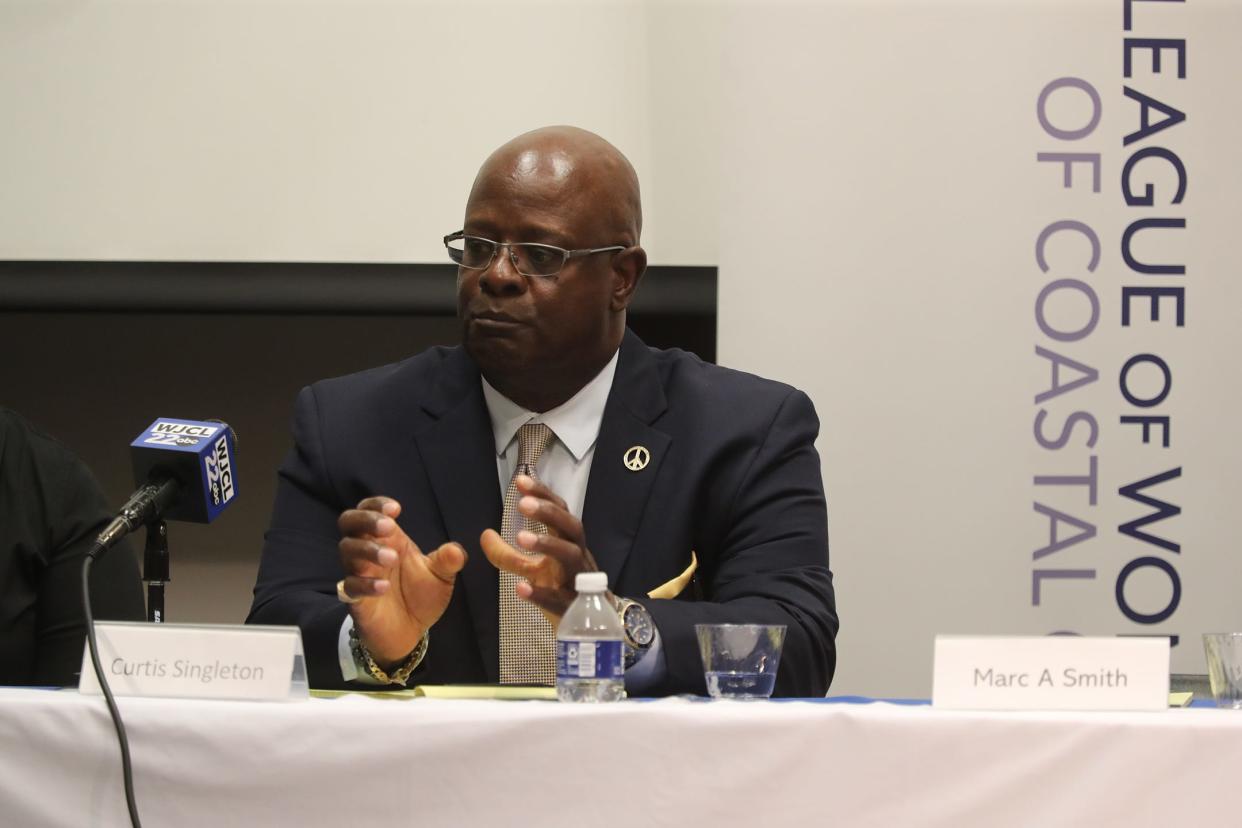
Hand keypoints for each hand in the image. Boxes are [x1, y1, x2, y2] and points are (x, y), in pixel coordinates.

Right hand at [337, 496, 465, 666]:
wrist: (410, 633)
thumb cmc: (421, 596)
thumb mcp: (441, 576)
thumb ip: (448, 561)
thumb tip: (456, 551)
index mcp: (389, 539)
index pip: (370, 509)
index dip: (377, 504)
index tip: (397, 509)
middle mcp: (369, 551)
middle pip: (348, 522)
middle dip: (366, 519)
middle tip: (389, 526)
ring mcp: (359, 574)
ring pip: (347, 550)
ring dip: (368, 549)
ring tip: (392, 558)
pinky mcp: (356, 599)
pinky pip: (350, 586)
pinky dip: (365, 584)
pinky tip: (384, 587)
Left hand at [481, 475, 599, 628]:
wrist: (591, 626)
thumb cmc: (562, 589)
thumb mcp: (533, 570)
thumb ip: (508, 554)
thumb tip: (484, 534)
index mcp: (568, 543)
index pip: (560, 512)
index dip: (543, 495)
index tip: (521, 481)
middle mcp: (578, 556)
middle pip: (571, 527)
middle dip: (549, 513)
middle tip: (523, 504)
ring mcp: (579, 581)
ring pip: (572, 556)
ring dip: (549, 544)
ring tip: (521, 538)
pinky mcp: (575, 608)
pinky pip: (561, 599)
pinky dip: (542, 594)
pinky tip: (521, 588)